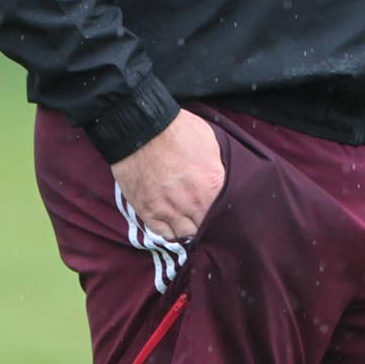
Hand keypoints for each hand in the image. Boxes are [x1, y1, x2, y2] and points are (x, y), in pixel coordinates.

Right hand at [109, 109, 223, 240]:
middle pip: (204, 226)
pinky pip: (163, 233)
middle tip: (201, 215)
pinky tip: (172, 223)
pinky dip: (169, 231)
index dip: (220, 212)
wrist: (141, 129)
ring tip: (187, 221)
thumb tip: (219, 180)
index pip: (222, 213)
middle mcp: (192, 203)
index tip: (216, 210)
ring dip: (187, 228)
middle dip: (204, 221)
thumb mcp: (210, 143)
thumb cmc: (177, 131)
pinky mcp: (147, 211)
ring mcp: (168, 209)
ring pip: (185, 234)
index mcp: (212, 185)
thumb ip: (216, 168)